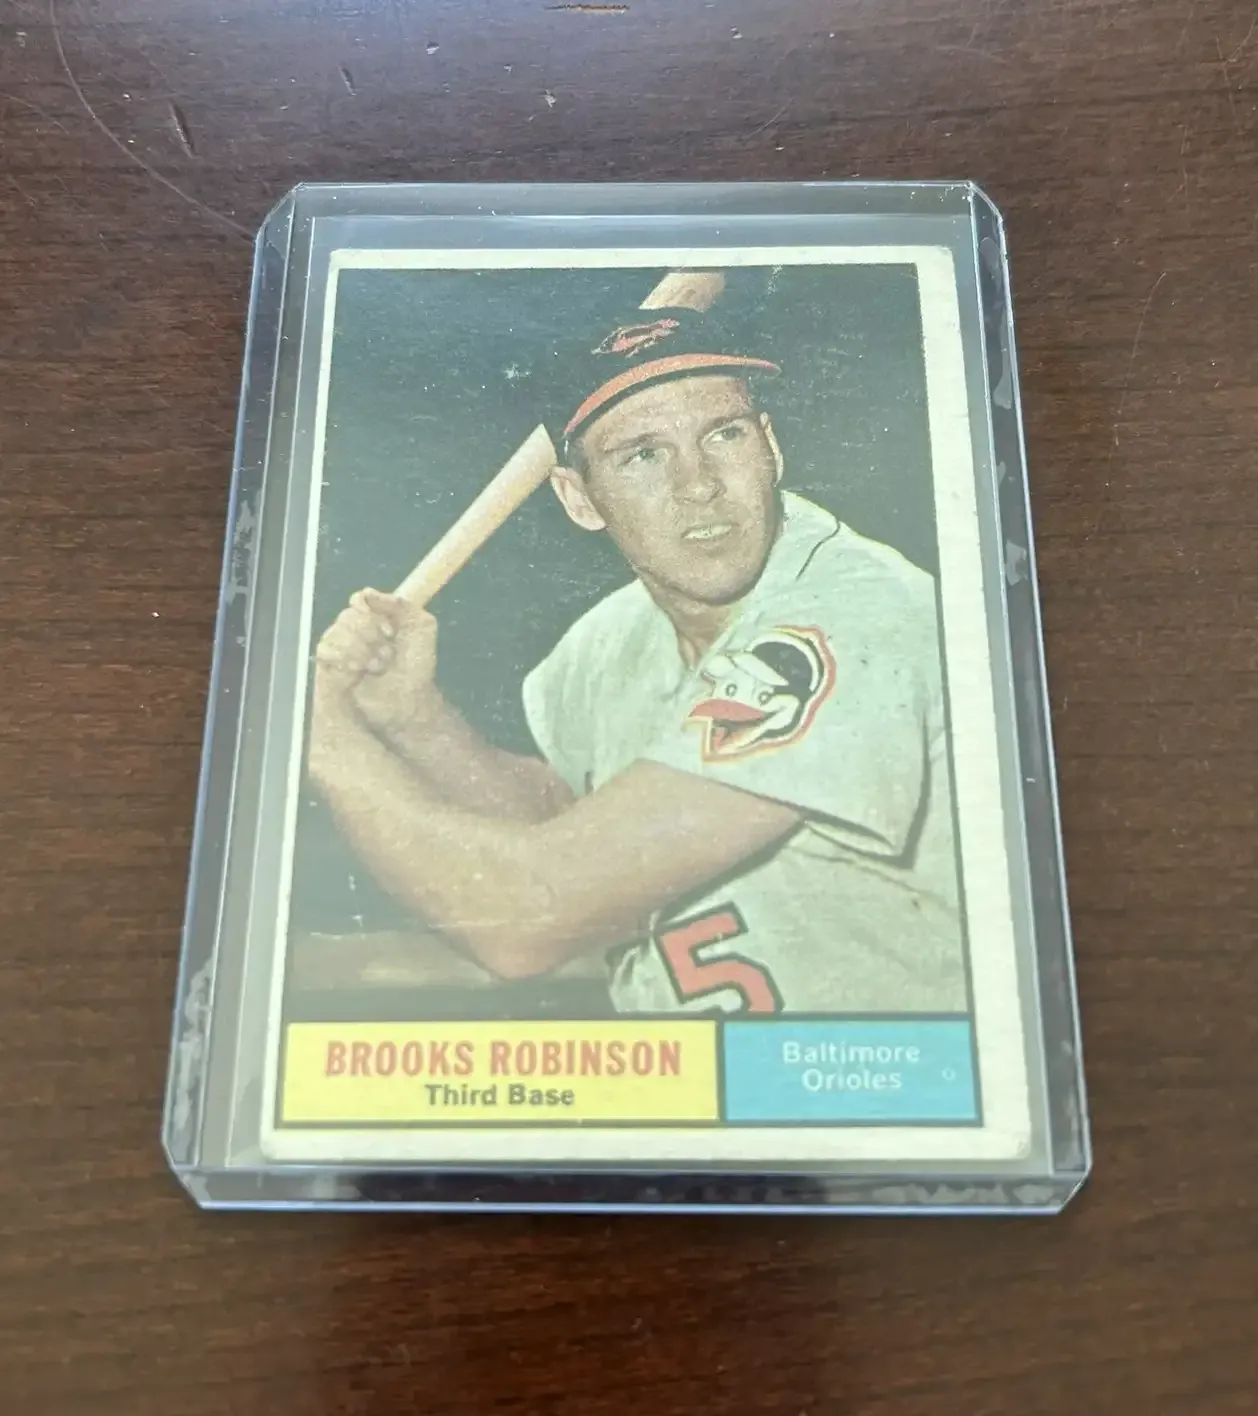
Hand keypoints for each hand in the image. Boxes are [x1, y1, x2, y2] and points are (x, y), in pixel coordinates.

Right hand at [313, 587, 439, 737]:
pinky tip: (358, 669)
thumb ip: (400, 603)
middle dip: (371, 635)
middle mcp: (356, 629)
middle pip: (348, 614)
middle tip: (388, 655)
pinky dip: (345, 657)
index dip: (373, 612)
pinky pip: (325, 648)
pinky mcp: (329, 665)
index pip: (360, 600)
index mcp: (376, 617)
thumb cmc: (417, 666)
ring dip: (361, 649)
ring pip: (336, 630)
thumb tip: (366, 593)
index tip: (391, 631)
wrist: (409, 699)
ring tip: (377, 666)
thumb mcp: (422, 626)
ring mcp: (341, 647)